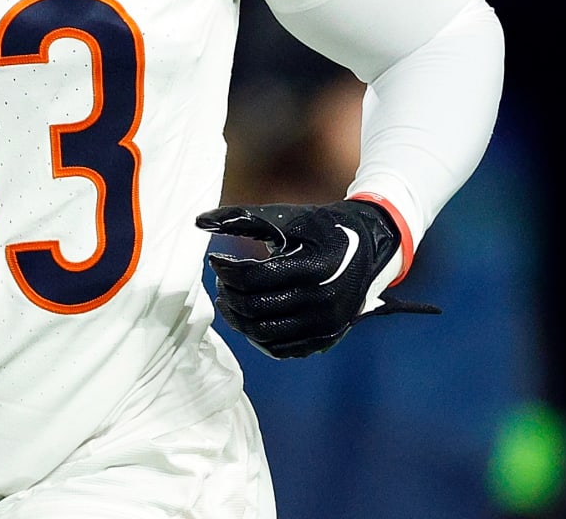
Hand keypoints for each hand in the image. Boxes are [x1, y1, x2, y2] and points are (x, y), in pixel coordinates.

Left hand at [196, 199, 437, 358]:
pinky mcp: (326, 339)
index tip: (217, 260)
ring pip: (265, 333)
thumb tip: (198, 221)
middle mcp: (323, 300)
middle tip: (221, 281)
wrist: (368, 247)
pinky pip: (282, 348)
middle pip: (256, 308)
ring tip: (230, 299)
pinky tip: (249, 316)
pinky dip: (258, 336)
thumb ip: (242, 218)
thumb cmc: (321, 228)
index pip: (254, 277)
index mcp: (314, 266)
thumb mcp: (286, 217)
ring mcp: (326, 324)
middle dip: (229, 294)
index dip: (227, 270)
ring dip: (238, 318)